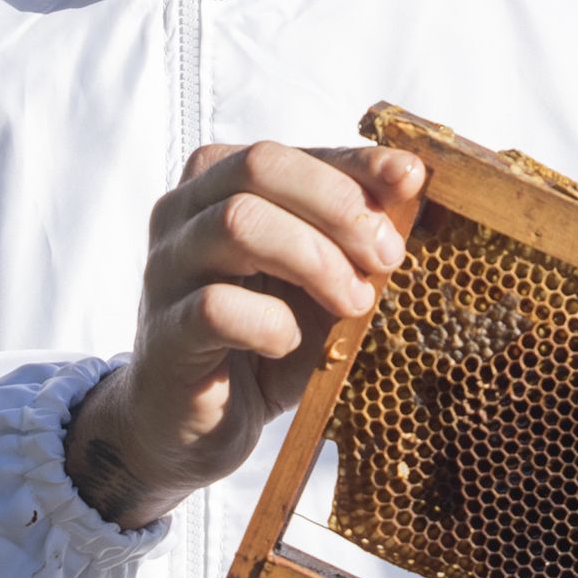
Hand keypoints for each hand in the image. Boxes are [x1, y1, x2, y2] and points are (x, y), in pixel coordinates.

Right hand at [64, 140, 428, 529]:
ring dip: (314, 259)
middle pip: (259, 166)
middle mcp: (182, 212)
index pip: (289, 153)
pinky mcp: (165, 332)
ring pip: (237, 223)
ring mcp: (166, 270)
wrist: (195, 424)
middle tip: (386, 256)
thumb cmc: (263, 340)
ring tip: (354, 301)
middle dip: (338, 205)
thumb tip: (412, 193)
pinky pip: (216, 305)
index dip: (354, 163)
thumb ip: (352, 239)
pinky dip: (270, 323)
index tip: (410, 182)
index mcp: (218, 184)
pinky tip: (290, 344)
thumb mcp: (320, 281)